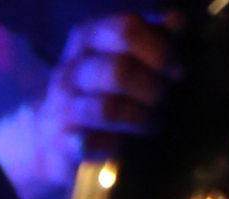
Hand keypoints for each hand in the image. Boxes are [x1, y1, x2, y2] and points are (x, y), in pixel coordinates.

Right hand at [25, 13, 180, 180]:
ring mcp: (61, 109)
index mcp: (87, 38)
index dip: (159, 50)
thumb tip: (176, 22)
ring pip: (109, 109)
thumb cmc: (97, 91)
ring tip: (153, 123)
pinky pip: (95, 144)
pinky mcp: (61, 144)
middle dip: (152, 88)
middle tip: (164, 101)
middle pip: (119, 70)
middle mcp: (70, 70)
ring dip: (141, 118)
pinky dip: (118, 146)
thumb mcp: (119, 54)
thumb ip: (150, 36)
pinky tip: (127, 145)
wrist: (50, 138)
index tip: (177, 71)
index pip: (126, 30)